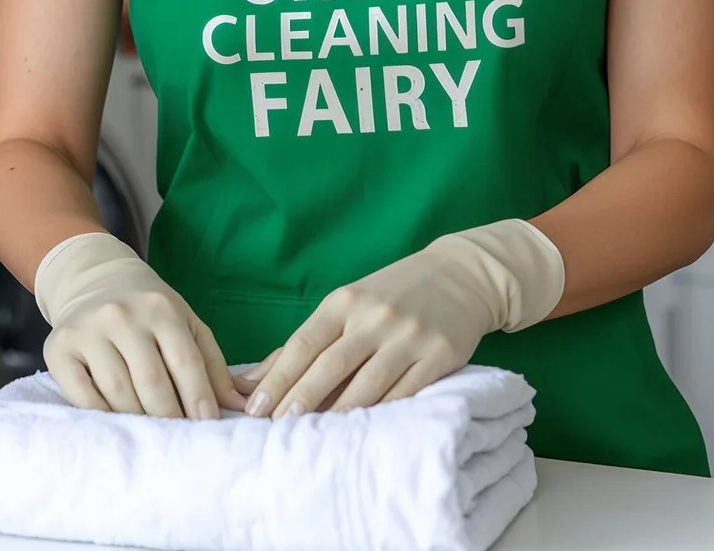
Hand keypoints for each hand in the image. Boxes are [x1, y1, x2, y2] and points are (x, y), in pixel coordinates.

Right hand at [35, 231, 244, 419]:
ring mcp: (88, 331)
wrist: (93, 278)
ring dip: (139, 420)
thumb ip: (212, 363)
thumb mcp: (186, 322)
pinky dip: (102, 415)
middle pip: (152, 382)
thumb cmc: (148, 309)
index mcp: (160, 308)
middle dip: (170, 417)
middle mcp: (122, 316)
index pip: (185, 363)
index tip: (209, 426)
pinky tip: (118, 423)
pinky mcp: (58, 348)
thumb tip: (239, 405)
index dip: (199, 399)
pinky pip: (82, 395)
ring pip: (118, 392)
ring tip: (153, 434)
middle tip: (180, 438)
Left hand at [245, 219, 564, 418]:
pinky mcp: (439, 355)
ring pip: (367, 383)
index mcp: (345, 301)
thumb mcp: (348, 305)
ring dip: (338, 413)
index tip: (256, 409)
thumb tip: (252, 380)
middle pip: (331, 364)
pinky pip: (406, 392)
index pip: (304, 343)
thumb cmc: (393, 295)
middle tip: (277, 428)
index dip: (278, 378)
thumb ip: (306, 342)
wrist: (461, 275)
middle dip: (301, 399)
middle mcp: (375, 316)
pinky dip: (382, 414)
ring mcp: (409, 336)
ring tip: (315, 437)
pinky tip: (364, 431)